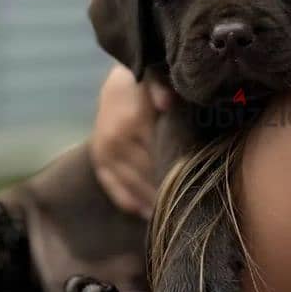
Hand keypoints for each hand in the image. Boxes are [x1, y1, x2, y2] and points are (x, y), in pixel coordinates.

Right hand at [91, 65, 172, 218]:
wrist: (121, 76)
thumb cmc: (148, 80)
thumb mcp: (156, 76)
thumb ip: (161, 88)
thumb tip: (166, 102)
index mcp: (132, 120)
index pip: (157, 156)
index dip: (175, 175)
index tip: (193, 191)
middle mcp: (114, 139)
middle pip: (144, 174)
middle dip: (163, 191)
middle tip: (185, 210)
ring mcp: (103, 149)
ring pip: (128, 183)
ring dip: (146, 200)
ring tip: (166, 216)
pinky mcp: (97, 155)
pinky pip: (109, 183)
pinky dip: (126, 199)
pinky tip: (142, 212)